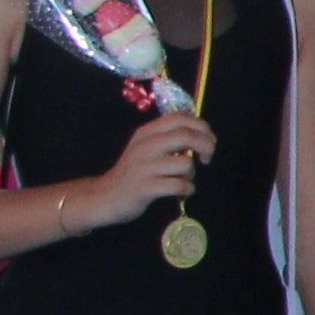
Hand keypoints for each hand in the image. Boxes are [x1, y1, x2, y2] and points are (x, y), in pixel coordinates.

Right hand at [86, 109, 213, 222]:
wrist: (105, 196)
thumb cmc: (133, 172)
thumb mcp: (144, 147)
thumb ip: (167, 138)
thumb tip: (201, 133)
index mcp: (146, 132)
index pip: (180, 117)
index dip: (201, 126)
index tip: (209, 139)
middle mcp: (144, 146)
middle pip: (187, 135)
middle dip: (206, 146)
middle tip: (207, 159)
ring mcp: (143, 167)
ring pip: (185, 163)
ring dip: (192, 174)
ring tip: (184, 180)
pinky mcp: (144, 188)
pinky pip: (179, 185)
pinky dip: (188, 190)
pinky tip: (182, 192)